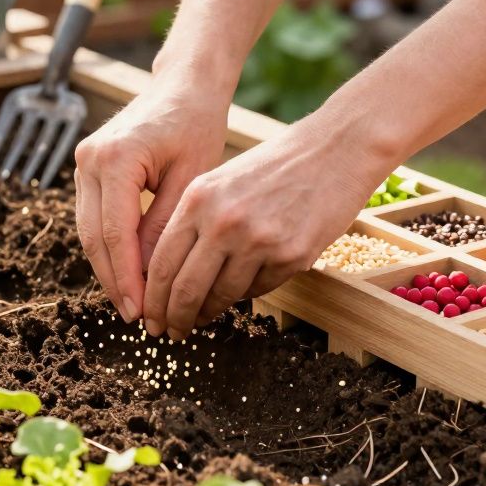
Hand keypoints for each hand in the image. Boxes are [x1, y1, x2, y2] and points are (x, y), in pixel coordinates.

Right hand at [73, 79, 230, 322]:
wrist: (183, 85)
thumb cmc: (197, 124)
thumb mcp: (191, 179)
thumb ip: (166, 227)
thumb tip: (152, 279)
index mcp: (115, 158)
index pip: (116, 233)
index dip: (128, 278)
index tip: (142, 311)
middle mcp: (89, 160)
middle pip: (94, 237)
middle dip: (114, 281)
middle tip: (136, 318)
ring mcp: (83, 163)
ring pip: (89, 231)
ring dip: (109, 269)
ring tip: (132, 303)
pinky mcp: (88, 169)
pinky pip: (94, 218)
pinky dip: (109, 248)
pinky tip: (129, 273)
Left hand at [141, 114, 381, 339]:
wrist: (334, 151)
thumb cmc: (274, 167)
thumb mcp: (221, 183)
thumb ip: (194, 223)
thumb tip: (169, 277)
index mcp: (198, 199)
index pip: (162, 263)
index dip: (153, 299)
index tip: (151, 317)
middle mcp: (223, 221)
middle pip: (185, 289)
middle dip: (174, 319)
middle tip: (171, 334)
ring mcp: (258, 240)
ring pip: (221, 296)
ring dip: (208, 314)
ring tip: (201, 320)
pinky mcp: (291, 256)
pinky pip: (258, 289)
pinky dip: (247, 294)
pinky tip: (242, 289)